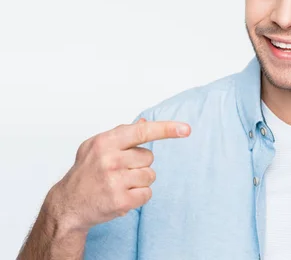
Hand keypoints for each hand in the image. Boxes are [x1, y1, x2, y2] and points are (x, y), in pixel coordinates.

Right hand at [46, 118, 190, 232]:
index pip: (142, 132)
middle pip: (149, 157)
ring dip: (139, 181)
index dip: (166, 129)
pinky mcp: (120, 201)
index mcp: (105, 142)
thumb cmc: (85, 172)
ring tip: (118, 184)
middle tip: (118, 171)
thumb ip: (122, 134)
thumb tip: (145, 122)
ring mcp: (114, 181)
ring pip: (150, 176)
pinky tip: (121, 196)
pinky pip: (147, 194)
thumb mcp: (96, 147)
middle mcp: (110, 160)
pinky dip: (138, 197)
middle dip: (139, 164)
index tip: (186, 129)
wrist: (67, 205)